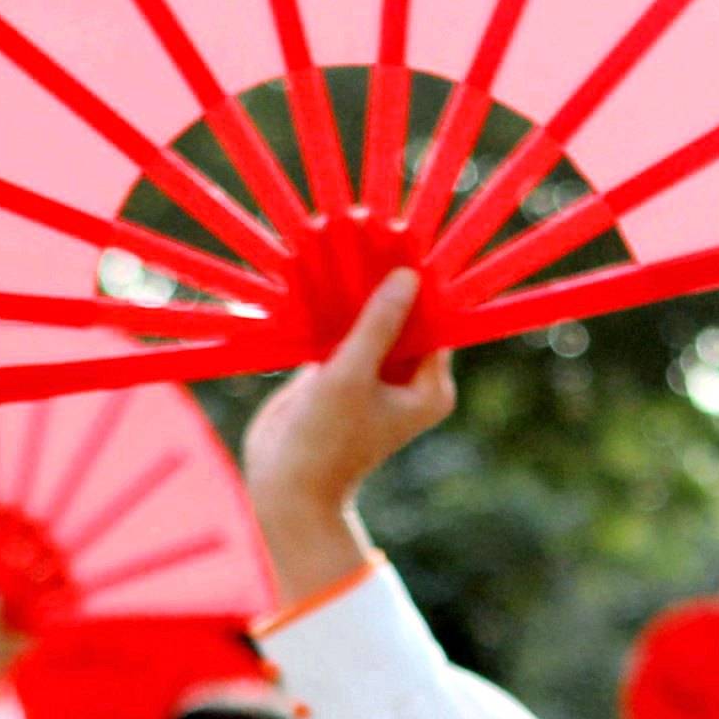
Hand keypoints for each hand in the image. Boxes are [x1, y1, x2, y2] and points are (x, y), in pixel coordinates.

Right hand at [240, 270, 457, 613]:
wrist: (284, 487)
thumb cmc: (326, 441)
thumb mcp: (352, 376)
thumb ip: (378, 325)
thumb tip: (407, 277)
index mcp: (429, 387)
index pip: (434, 322)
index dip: (418, 283)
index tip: (403, 241)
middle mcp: (407, 380)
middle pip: (402, 317)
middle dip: (383, 283)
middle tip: (369, 232)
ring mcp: (373, 375)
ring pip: (369, 320)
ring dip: (354, 292)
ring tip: (341, 244)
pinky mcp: (340, 372)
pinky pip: (342, 330)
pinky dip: (330, 309)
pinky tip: (316, 275)